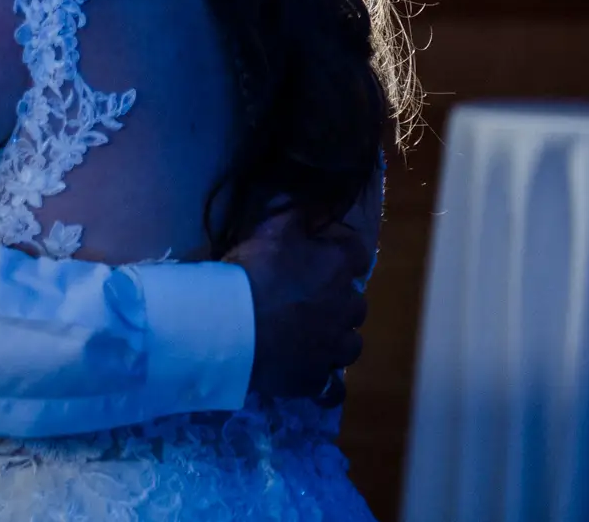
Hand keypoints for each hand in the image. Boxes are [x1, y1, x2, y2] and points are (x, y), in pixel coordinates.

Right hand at [225, 209, 369, 401]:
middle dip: (339, 299)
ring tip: (313, 336)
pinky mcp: (316, 378)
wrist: (231, 326)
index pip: (357, 253)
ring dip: (337, 338)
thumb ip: (299, 211)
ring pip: (350, 344)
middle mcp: (346, 308)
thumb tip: (320, 201)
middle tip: (309, 297)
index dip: (339, 249)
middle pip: (356, 303)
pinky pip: (332, 387)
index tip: (319, 250)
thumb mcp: (272, 227)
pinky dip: (326, 383)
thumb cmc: (252, 272)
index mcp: (338, 268)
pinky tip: (314, 376)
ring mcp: (333, 348)